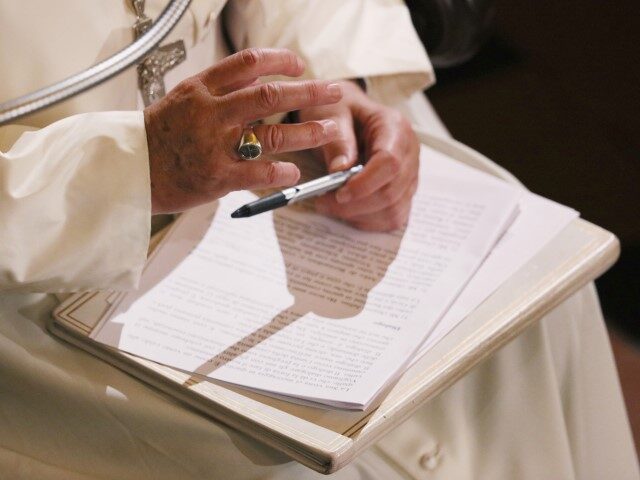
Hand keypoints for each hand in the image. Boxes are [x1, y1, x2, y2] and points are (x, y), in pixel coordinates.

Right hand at [144, 48, 342, 213]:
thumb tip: (258, 79)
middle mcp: (210, 113)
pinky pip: (260, 171)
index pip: (248, 63)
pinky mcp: (217, 177)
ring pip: (272, 133)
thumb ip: (219, 91)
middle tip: (334, 91)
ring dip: (307, 131)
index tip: (299, 65)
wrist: (128, 170)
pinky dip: (283, 171)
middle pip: (270, 95)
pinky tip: (295, 172)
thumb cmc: (157, 137)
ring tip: (329, 129)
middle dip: (308, 91)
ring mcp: (214, 145)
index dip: (280, 61)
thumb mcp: (182, 100)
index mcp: (201, 88)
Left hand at [298, 81, 419, 230]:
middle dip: (356, 204)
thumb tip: (341, 170)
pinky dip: (368, 221)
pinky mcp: (403, 192)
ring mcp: (409, 175)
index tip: (338, 192)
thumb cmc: (339, 109)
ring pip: (393, 210)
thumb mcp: (330, 113)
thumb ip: (337, 139)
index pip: (389, 163)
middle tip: (323, 202)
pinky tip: (347, 211)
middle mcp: (409, 153)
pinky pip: (392, 217)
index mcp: (395, 128)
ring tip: (331, 206)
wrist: (347, 112)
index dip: (365, 184)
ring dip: (360, 215)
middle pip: (392, 192)